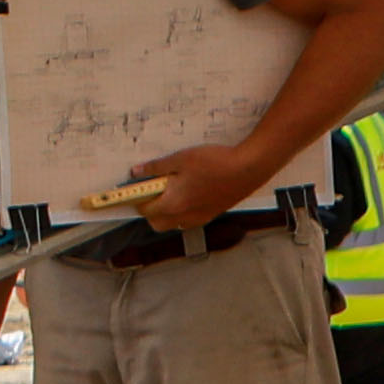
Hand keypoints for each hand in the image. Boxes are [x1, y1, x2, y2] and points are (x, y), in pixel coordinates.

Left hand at [137, 137, 269, 229]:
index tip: (136, 188)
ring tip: (171, 191)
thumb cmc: (214, 163)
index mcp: (172, 204)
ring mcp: (198, 218)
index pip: (145, 210)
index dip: (137, 199)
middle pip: (156, 223)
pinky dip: (181, 212)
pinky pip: (188, 220)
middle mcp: (184, 217)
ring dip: (166, 213)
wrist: (247, 169)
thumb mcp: (180, 159)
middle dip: (150, 210)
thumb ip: (156, 168)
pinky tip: (189, 193)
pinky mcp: (211, 215)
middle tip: (152, 190)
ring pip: (173, 224)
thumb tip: (136, 172)